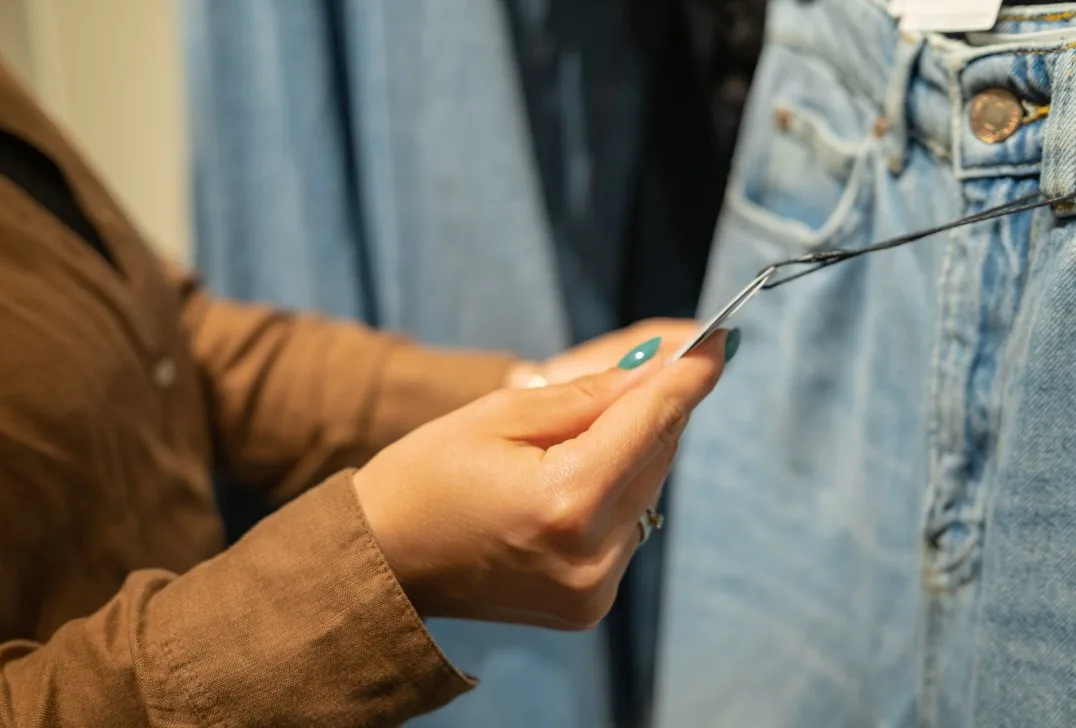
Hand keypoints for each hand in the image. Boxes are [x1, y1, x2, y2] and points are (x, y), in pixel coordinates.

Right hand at [354, 328, 734, 629]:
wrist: (384, 561)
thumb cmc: (426, 476)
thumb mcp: (501, 414)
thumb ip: (590, 395)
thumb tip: (658, 371)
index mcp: (566, 502)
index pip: (651, 423)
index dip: (689, 377)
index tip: (720, 341)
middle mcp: (593, 556)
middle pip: (657, 456)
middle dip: (661, 406)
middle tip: (668, 362)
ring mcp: (594, 590)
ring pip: (647, 492)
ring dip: (638, 449)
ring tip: (593, 425)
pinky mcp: (589, 606)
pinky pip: (627, 528)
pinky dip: (617, 490)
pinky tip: (581, 472)